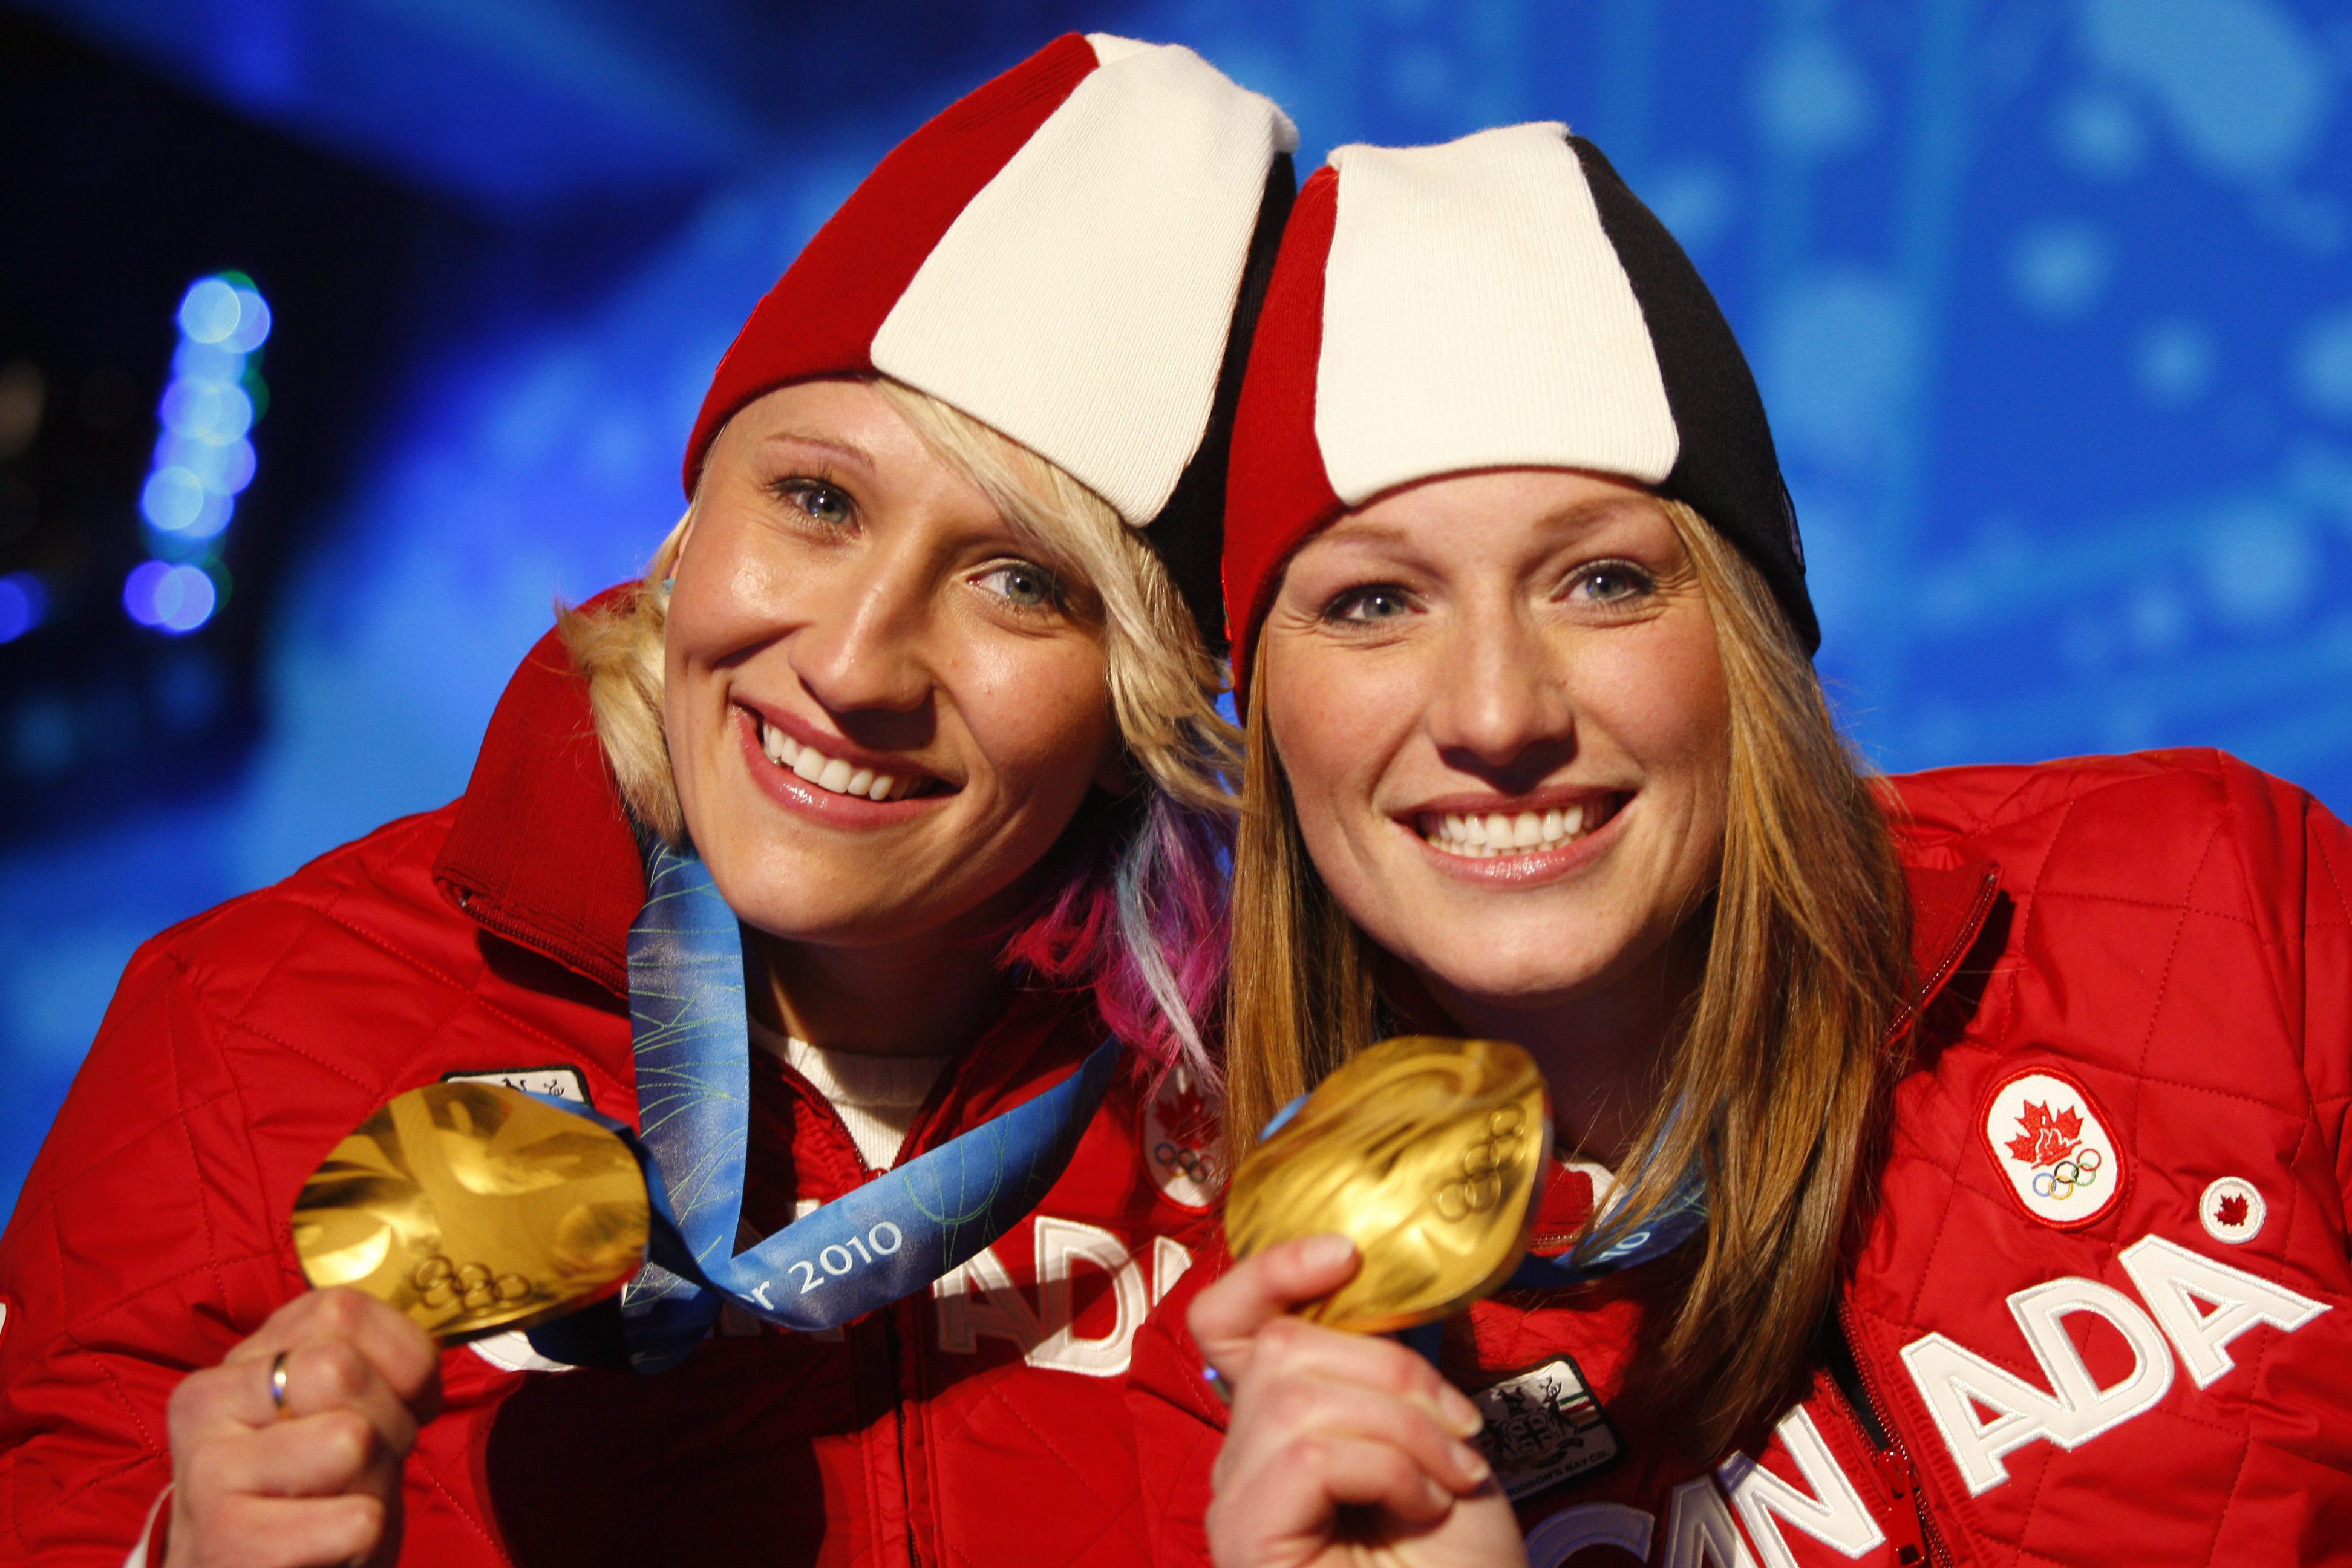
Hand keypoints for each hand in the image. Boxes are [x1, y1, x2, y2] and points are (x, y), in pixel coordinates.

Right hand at [164, 1288, 440, 1567]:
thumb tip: (419, 1363)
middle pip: (341, 1369)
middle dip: (390, 1422)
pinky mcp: (229, 1545)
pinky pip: (357, 1520)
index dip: (404, 1358)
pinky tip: (329, 1550)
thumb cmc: (312, 1495)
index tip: (404, 1401)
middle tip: (367, 1466)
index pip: (342, 1309)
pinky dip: (367, 1541)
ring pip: (351, 1441)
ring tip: (341, 1507)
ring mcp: (207, 1475)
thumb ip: (366, 1364)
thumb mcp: (333, 1412)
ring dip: (377, 1485)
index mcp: (239, 1361)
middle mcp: (206, 1404)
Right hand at [1192, 1236, 1526, 1567]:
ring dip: (1403, 1426)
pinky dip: (1386, 1467)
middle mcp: (1239, 1461)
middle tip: (1462, 1435)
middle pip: (1282, 1348)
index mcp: (1276, 1427)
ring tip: (1453, 1478)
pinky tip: (1424, 1506)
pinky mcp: (1246, 1540)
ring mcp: (1236, 1504)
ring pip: (1299, 1396)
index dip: (1271, 1270)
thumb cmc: (1459, 1566)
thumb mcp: (1433, 1441)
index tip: (1348, 1254)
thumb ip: (1389, 1374)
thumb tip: (1382, 1289)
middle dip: (1392, 1371)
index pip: (1225, 1321)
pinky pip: (1308, 1454)